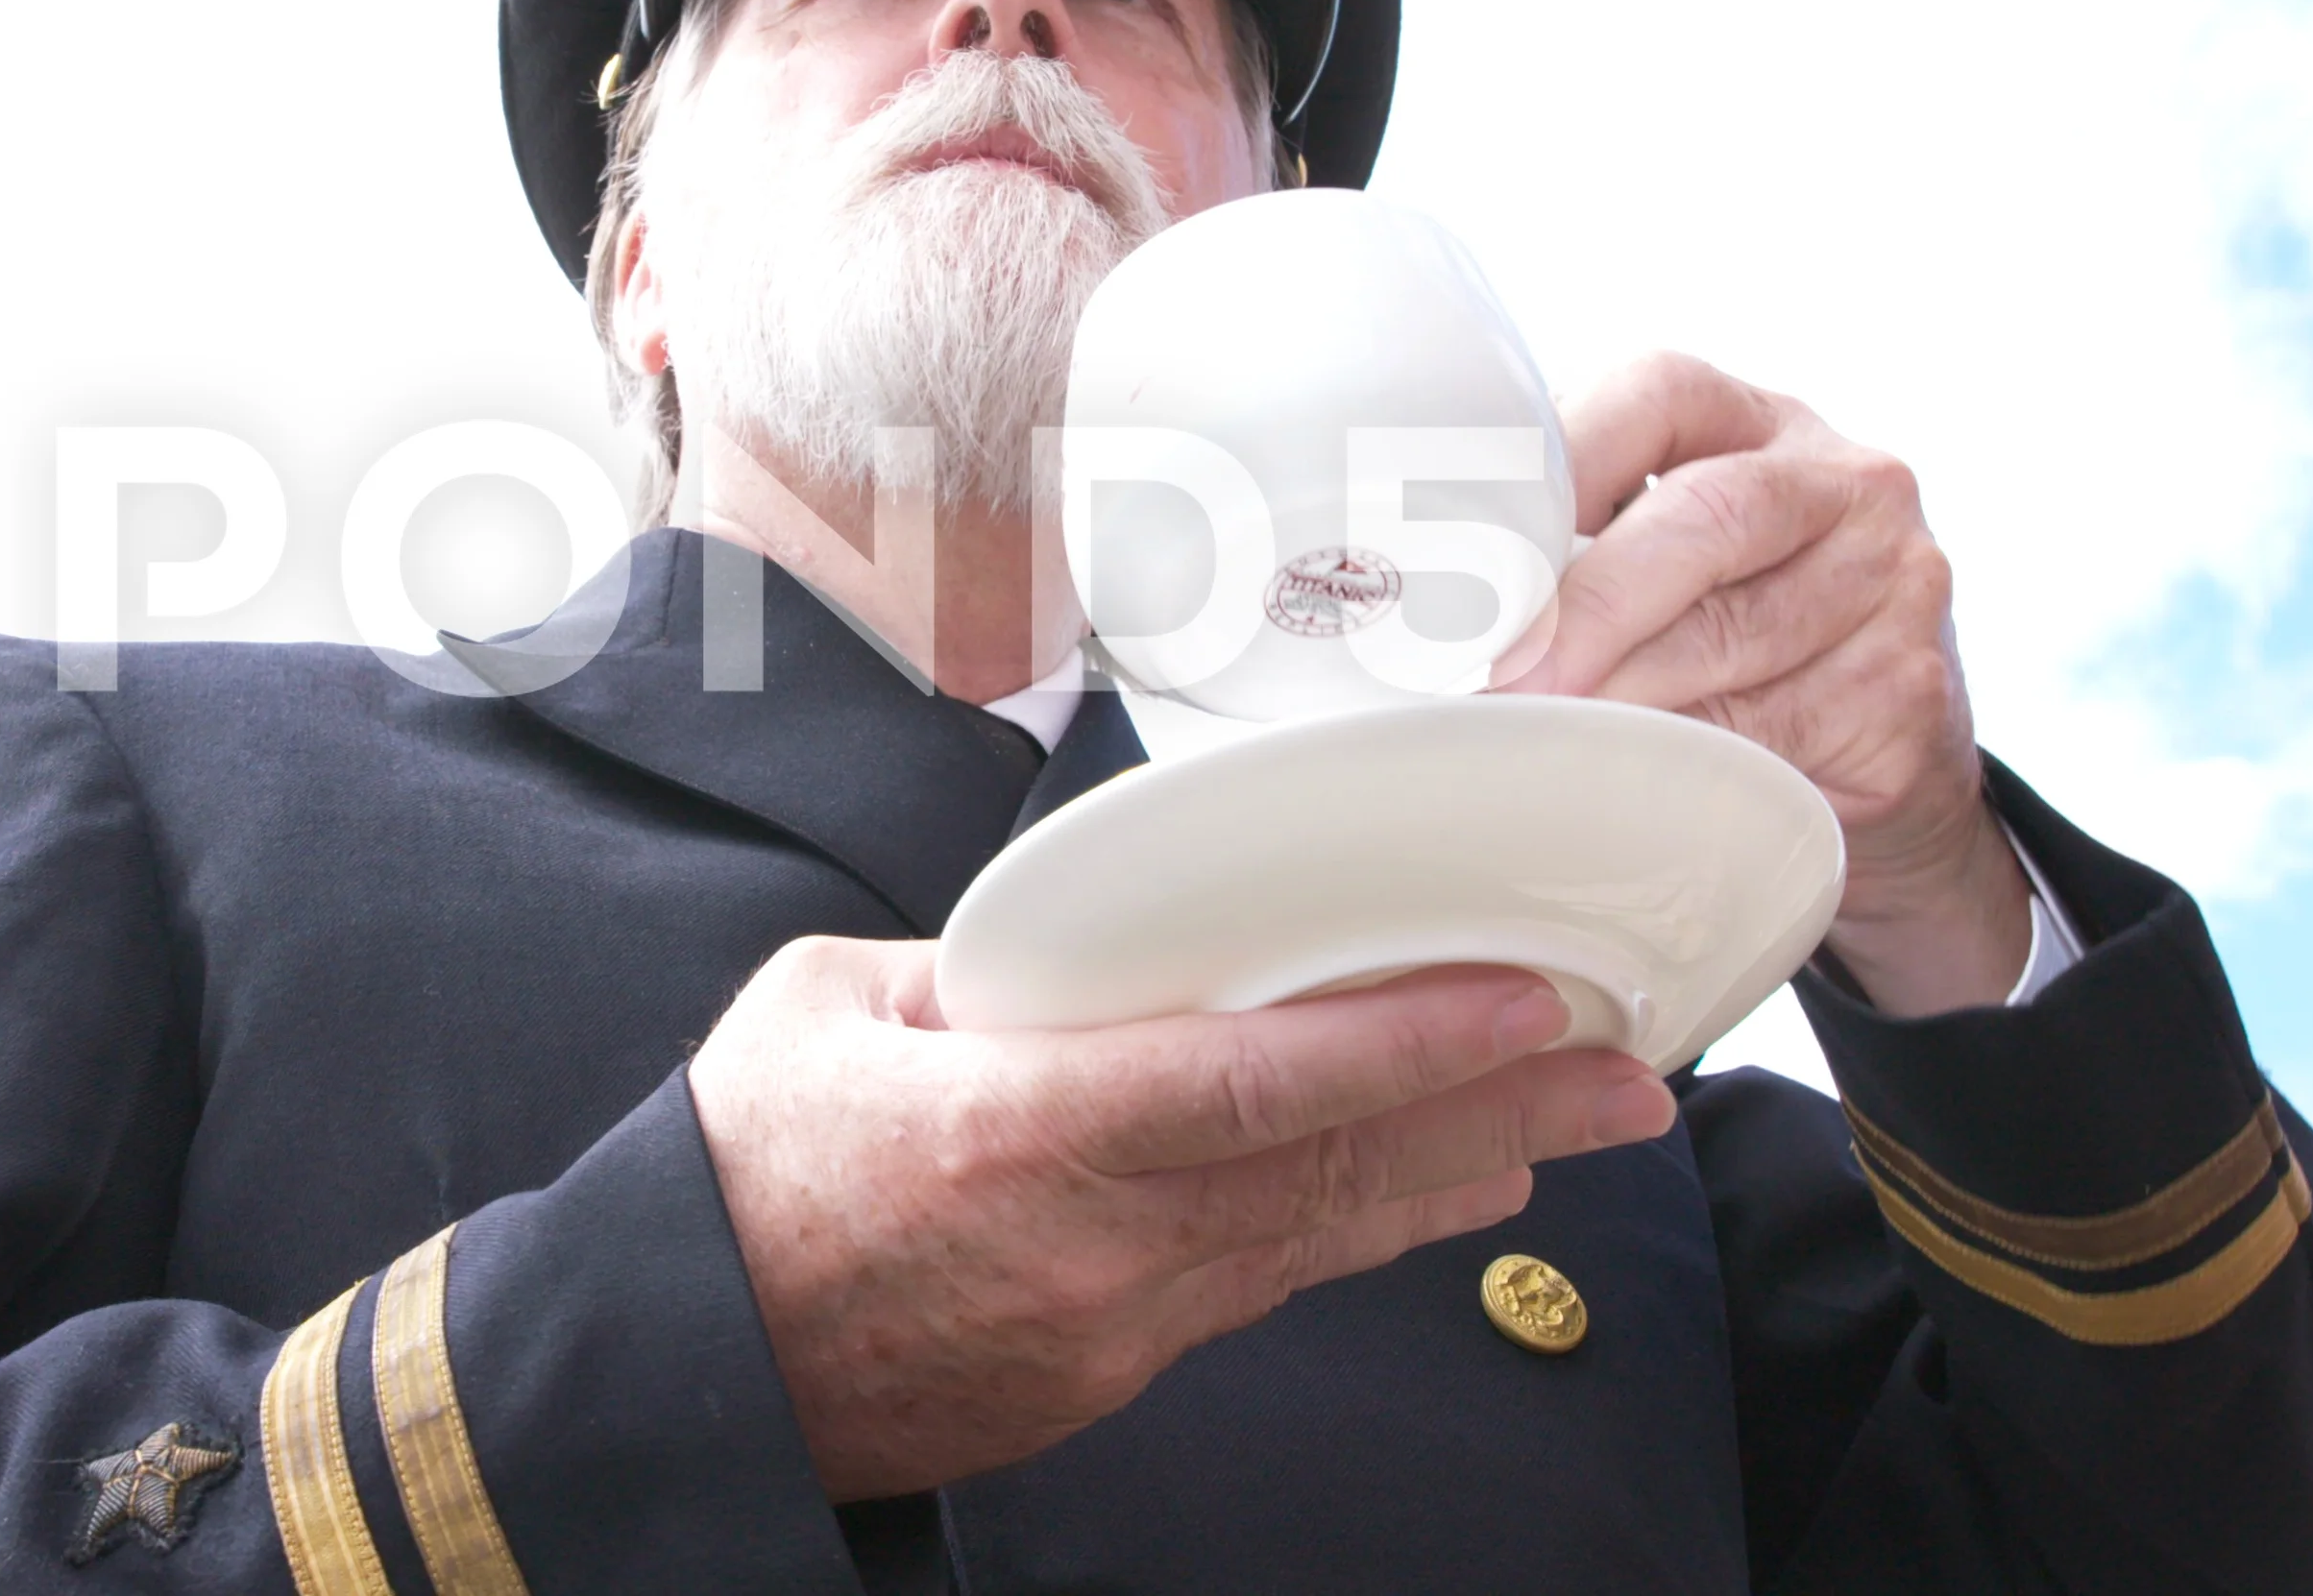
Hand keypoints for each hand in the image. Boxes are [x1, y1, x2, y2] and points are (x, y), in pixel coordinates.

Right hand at [685, 937, 1670, 1501]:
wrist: (684, 1366)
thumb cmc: (738, 1172)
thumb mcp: (827, 1007)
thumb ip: (980, 967)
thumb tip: (1099, 940)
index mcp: (1010, 1131)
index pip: (1251, 1086)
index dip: (1405, 1046)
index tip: (1525, 1005)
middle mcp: (1085, 1242)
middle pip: (1331, 1170)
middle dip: (1496, 1113)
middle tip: (1628, 1072)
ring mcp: (1107, 1325)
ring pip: (1317, 1238)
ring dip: (1457, 1175)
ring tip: (1577, 1125)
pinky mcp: (1107, 1371)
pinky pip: (1259, 1285)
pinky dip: (1360, 1230)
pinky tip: (1438, 1194)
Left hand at [1496, 351, 2030, 1013]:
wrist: (1887, 757)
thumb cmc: (1735, 634)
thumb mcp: (1669, 556)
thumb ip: (1579, 540)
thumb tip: (1425, 592)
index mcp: (1762, 422)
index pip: (1660, 393)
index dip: (1561, 460)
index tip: (1481, 547)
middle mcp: (1849, 482)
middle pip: (1707, 516)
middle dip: (1588, 602)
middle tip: (1500, 673)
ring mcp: (1898, 583)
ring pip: (1736, 634)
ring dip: (1623, 692)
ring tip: (1538, 732)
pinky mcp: (1908, 693)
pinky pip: (1776, 729)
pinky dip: (1686, 759)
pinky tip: (1631, 779)